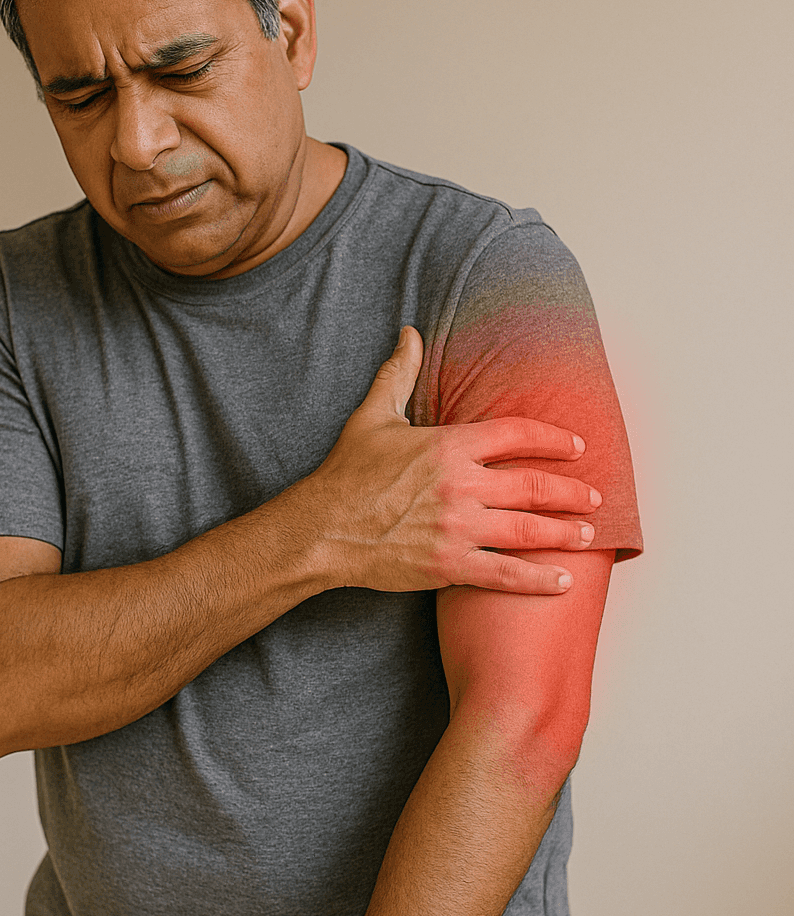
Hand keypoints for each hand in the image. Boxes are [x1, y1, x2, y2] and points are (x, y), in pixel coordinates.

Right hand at [305, 325, 600, 594]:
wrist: (320, 529)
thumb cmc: (345, 473)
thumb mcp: (373, 415)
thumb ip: (399, 373)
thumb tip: (410, 333)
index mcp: (449, 445)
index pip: (517, 434)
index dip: (553, 439)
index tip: (575, 446)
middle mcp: (461, 485)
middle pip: (534, 485)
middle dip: (572, 491)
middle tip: (594, 496)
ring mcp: (458, 527)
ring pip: (529, 530)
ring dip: (565, 532)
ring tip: (589, 533)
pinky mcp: (449, 565)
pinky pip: (505, 574)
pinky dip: (538, 579)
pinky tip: (562, 582)